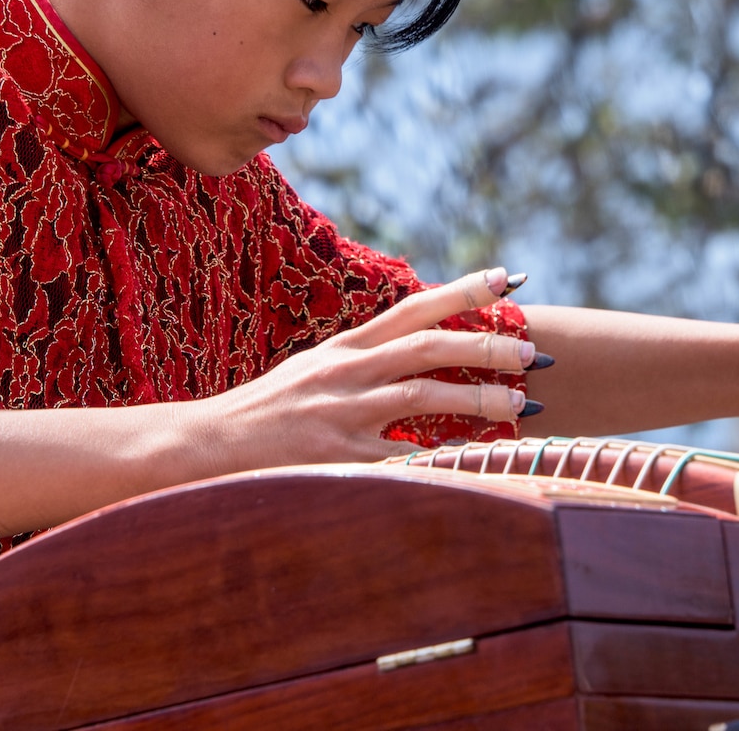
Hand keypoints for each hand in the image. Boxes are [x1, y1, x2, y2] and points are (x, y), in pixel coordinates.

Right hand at [194, 267, 538, 471]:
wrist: (208, 447)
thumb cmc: (268, 412)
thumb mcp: (317, 372)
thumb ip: (365, 360)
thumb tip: (420, 350)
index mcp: (346, 348)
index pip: (413, 307)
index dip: (463, 291)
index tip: (509, 279)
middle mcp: (346, 372)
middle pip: (426, 345)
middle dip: (483, 345)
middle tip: (530, 350)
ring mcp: (342, 413)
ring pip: (421, 395)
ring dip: (476, 398)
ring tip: (519, 404)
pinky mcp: (338, 456)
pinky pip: (401, 455)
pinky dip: (440, 454)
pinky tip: (474, 458)